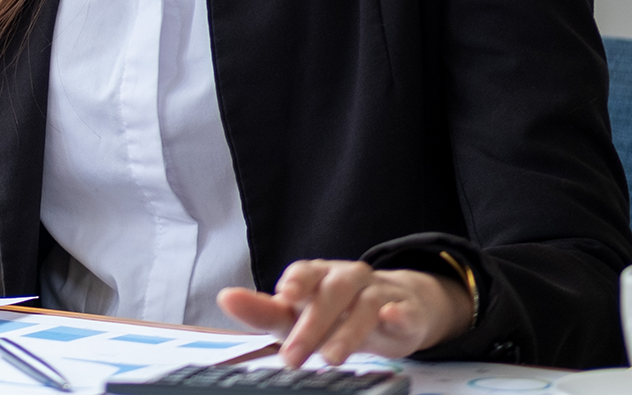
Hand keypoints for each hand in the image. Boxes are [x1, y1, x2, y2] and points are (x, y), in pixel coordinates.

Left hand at [217, 260, 471, 365]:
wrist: (394, 309)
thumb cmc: (333, 313)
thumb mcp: (296, 316)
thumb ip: (263, 311)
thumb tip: (225, 297)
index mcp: (318, 275)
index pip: (305, 272)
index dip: (295, 283)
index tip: (284, 297)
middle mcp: (348, 276)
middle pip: (332, 292)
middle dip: (311, 325)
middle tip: (293, 356)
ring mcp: (379, 292)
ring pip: (365, 303)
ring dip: (347, 330)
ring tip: (331, 358)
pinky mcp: (406, 311)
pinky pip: (404, 309)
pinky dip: (398, 313)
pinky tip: (391, 318)